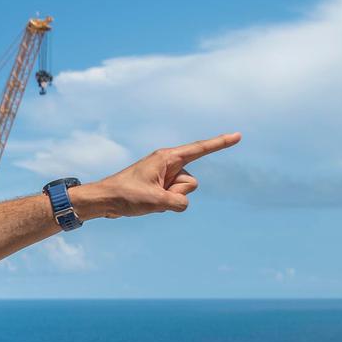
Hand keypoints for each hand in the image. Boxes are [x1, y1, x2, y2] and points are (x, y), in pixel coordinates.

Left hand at [73, 132, 240, 220]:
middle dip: (177, 194)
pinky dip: (163, 205)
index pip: (200, 149)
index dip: (220, 143)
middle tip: (153, 195)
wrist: (103, 200)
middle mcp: (167, 164)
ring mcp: (164, 176)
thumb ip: (178, 203)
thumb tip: (182, 204)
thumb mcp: (156, 201)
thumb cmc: (125, 196)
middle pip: (191, 183)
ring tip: (146, 199)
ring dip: (168, 201)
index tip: (238, 136)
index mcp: (167, 158)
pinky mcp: (160, 187)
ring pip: (183, 194)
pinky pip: (173, 199)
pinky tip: (145, 203)